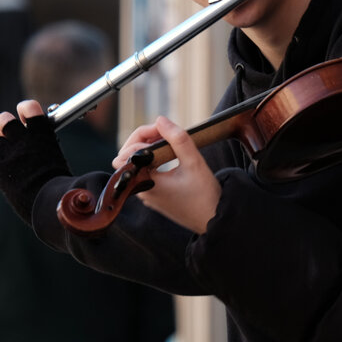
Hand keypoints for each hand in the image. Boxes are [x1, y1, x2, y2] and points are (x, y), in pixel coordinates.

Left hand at [0, 99, 69, 223]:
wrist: (53, 202)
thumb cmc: (63, 187)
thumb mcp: (59, 162)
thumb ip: (48, 153)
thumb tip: (48, 156)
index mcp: (44, 136)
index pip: (29, 108)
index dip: (25, 109)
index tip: (25, 115)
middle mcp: (25, 140)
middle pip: (4, 120)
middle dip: (4, 125)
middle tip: (6, 134)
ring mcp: (11, 154)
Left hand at [113, 115, 220, 234]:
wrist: (214, 220)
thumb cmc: (205, 196)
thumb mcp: (194, 163)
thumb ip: (178, 139)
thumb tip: (161, 120)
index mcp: (145, 184)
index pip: (126, 153)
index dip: (142, 136)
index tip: (163, 131)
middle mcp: (141, 191)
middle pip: (127, 157)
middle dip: (143, 140)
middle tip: (164, 132)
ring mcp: (147, 195)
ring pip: (136, 164)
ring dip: (149, 149)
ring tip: (169, 141)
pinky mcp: (156, 197)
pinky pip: (146, 173)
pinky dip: (154, 160)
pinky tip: (171, 154)